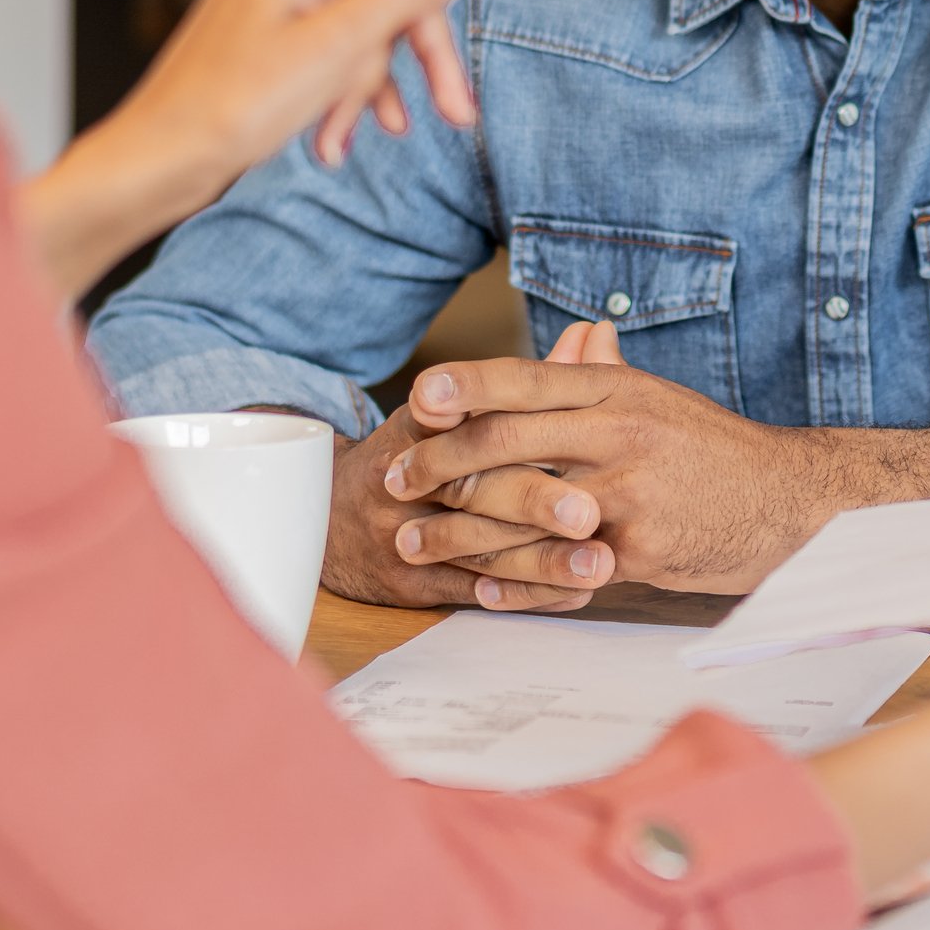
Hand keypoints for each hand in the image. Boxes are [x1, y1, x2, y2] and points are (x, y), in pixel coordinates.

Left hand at [19, 0, 481, 298]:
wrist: (159, 161)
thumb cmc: (223, 106)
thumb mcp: (329, 53)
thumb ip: (395, 3)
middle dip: (424, 45)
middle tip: (456, 113)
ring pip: (372, 21)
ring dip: (381, 84)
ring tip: (373, 137)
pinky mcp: (280, 32)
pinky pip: (342, 48)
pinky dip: (351, 94)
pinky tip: (340, 141)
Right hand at [318, 396, 612, 613]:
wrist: (329, 519)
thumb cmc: (418, 454)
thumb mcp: (455, 409)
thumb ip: (531, 380)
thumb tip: (593, 335)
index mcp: (418, 426)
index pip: (457, 415)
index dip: (503, 421)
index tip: (561, 424)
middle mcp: (402, 478)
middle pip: (472, 487)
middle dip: (535, 501)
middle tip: (591, 512)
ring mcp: (401, 533)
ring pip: (477, 547)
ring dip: (544, 561)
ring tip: (601, 563)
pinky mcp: (408, 582)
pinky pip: (472, 591)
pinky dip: (528, 595)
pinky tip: (576, 592)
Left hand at [384, 321, 838, 595]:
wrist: (789, 504)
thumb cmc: (715, 451)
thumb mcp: (662, 399)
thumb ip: (608, 373)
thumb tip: (577, 335)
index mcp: (619, 390)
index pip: (527, 378)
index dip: (465, 387)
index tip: (415, 400)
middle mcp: (620, 433)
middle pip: (508, 441)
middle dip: (440, 463)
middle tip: (395, 481)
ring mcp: (628, 494)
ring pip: (520, 511)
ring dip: (457, 531)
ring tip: (412, 543)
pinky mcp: (639, 550)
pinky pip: (558, 568)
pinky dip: (512, 581)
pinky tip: (476, 587)